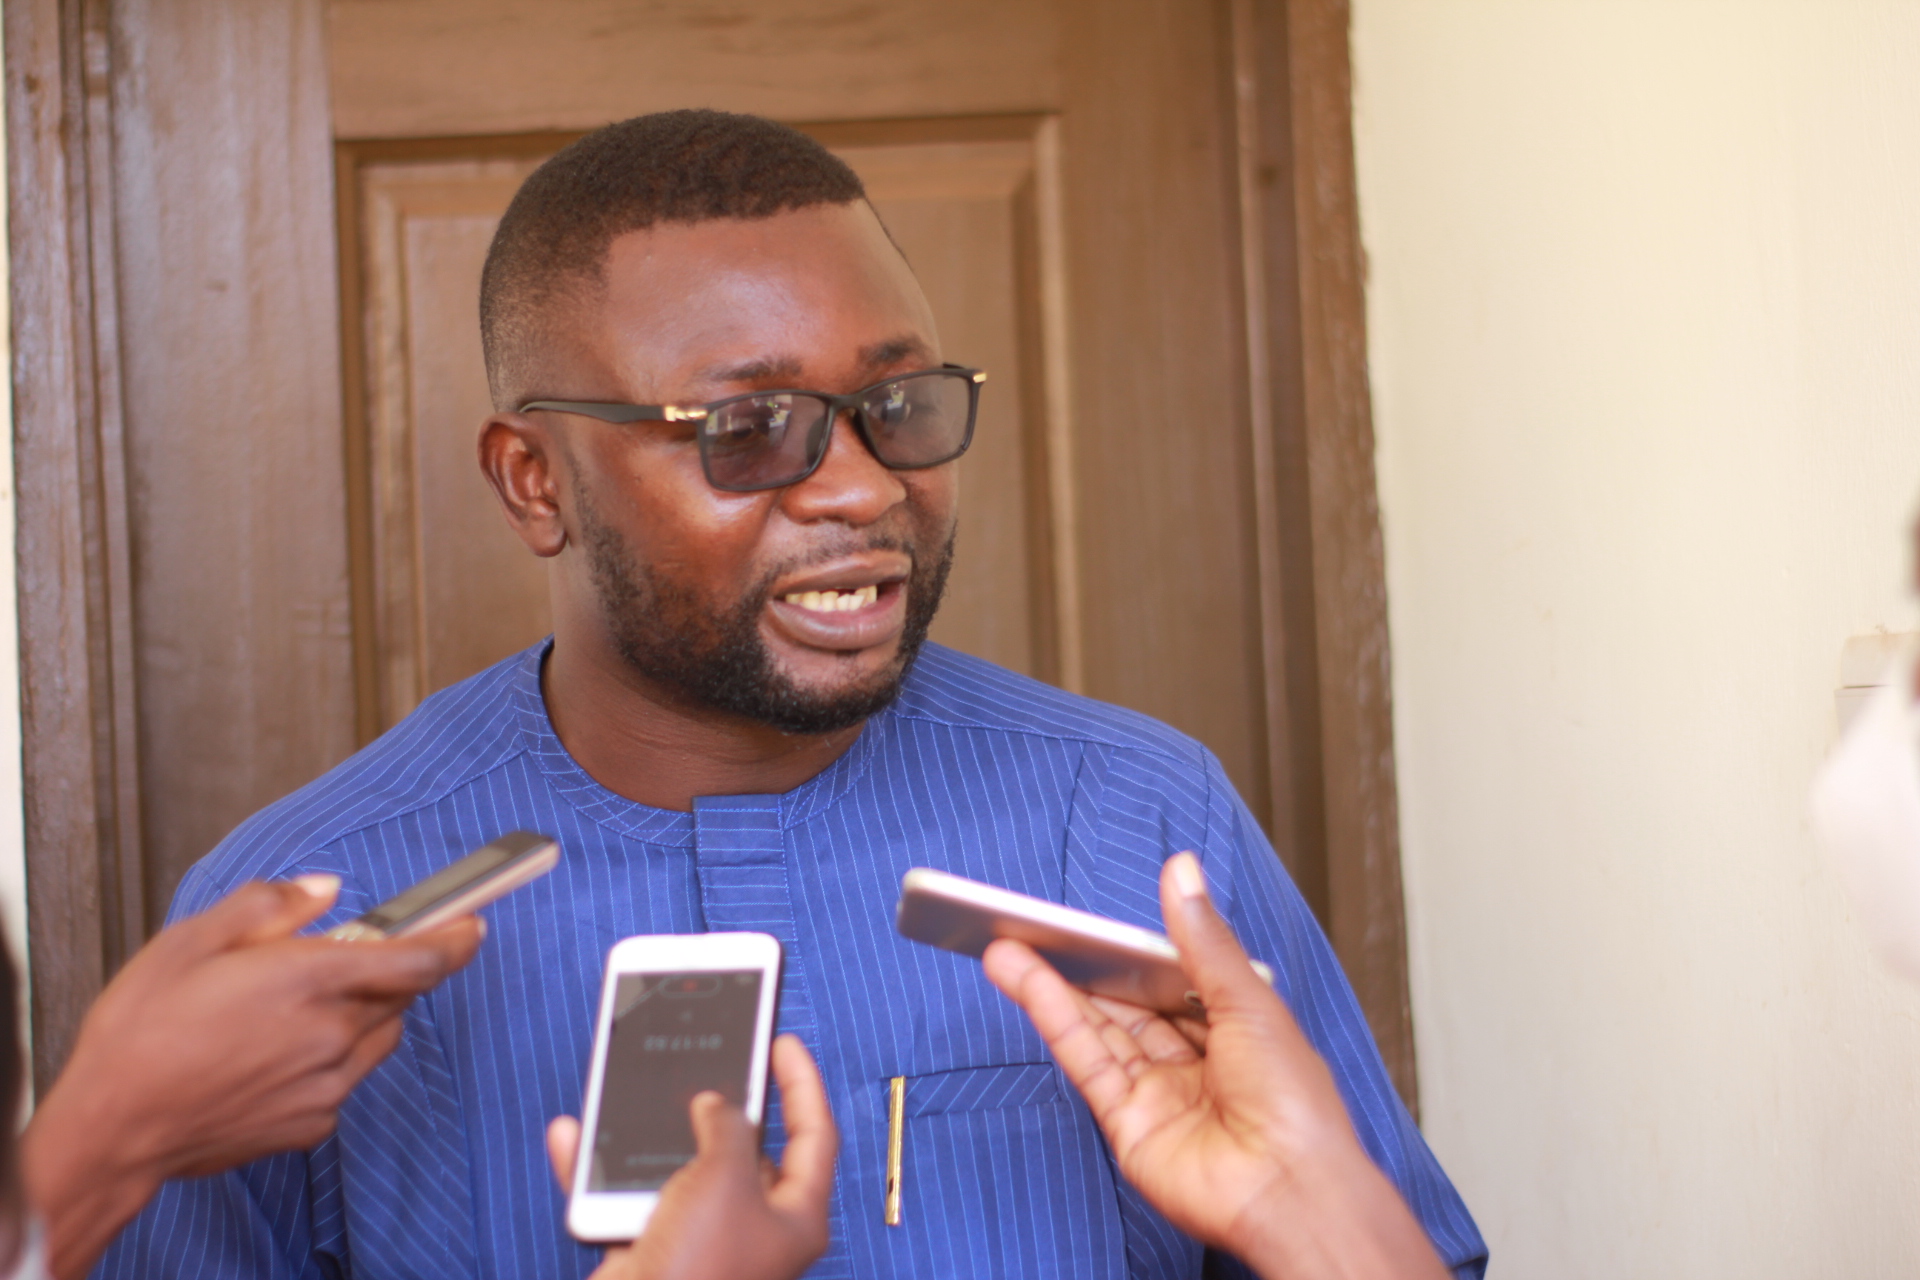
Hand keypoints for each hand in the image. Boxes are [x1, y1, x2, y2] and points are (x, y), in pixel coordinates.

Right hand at [23, 877, 482, 1278]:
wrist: (113, 1127)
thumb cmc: (142, 1033)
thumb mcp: (192, 939)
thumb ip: (271, 904)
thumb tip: (326, 889)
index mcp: (307, 978)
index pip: (416, 958)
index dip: (455, 938)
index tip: (475, 923)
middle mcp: (330, 1033)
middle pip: (399, 995)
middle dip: (386, 972)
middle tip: (337, 964)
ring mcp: (326, 1084)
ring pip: (377, 1037)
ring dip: (360, 1016)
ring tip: (292, 1012)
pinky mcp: (313, 1123)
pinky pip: (345, 1080)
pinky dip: (328, 1060)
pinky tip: (272, 1057)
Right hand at [546, 1033, 836, 1279]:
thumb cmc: (700, 1269)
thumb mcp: (727, 1176)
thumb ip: (729, 1128)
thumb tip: (717, 1107)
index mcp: (796, 1216)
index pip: (815, 1134)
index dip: (802, 1083)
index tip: (783, 1043)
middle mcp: (754, 1229)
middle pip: (749, 1150)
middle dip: (724, 1106)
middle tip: (713, 1062)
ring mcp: (704, 1242)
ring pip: (682, 1169)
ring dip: (654, 1135)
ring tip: (640, 1092)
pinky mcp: (655, 1252)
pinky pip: (627, 1199)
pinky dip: (599, 1172)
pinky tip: (574, 1138)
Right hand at [983, 853, 1446, 1279]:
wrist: (1289, 1189)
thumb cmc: (1294, 1103)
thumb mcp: (1246, 998)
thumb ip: (1201, 938)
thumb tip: (1181, 871)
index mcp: (1234, 1029)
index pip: (1171, 978)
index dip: (1129, 950)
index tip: (1090, 920)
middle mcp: (1195, 1062)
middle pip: (1125, 1004)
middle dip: (1079, 966)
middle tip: (1032, 926)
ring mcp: (1159, 1095)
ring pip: (1097, 1030)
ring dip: (1051, 988)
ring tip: (1004, 947)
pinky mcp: (1128, 1125)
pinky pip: (1087, 1063)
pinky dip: (1055, 1021)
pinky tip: (1029, 983)